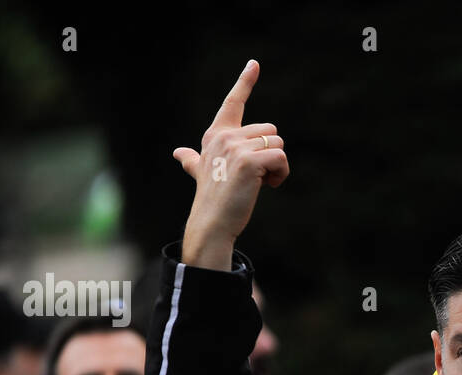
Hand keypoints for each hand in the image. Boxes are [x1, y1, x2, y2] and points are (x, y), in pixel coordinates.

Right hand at [173, 60, 289, 268]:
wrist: (211, 223)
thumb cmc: (211, 200)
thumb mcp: (200, 173)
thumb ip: (193, 160)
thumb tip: (179, 154)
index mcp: (215, 135)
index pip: (232, 103)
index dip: (244, 82)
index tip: (254, 63)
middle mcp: (224, 136)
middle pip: (270, 130)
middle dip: (271, 154)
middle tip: (257, 176)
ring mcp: (235, 147)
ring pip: (278, 144)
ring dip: (277, 166)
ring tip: (260, 183)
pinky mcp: (249, 161)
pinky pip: (281, 158)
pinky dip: (281, 174)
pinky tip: (268, 187)